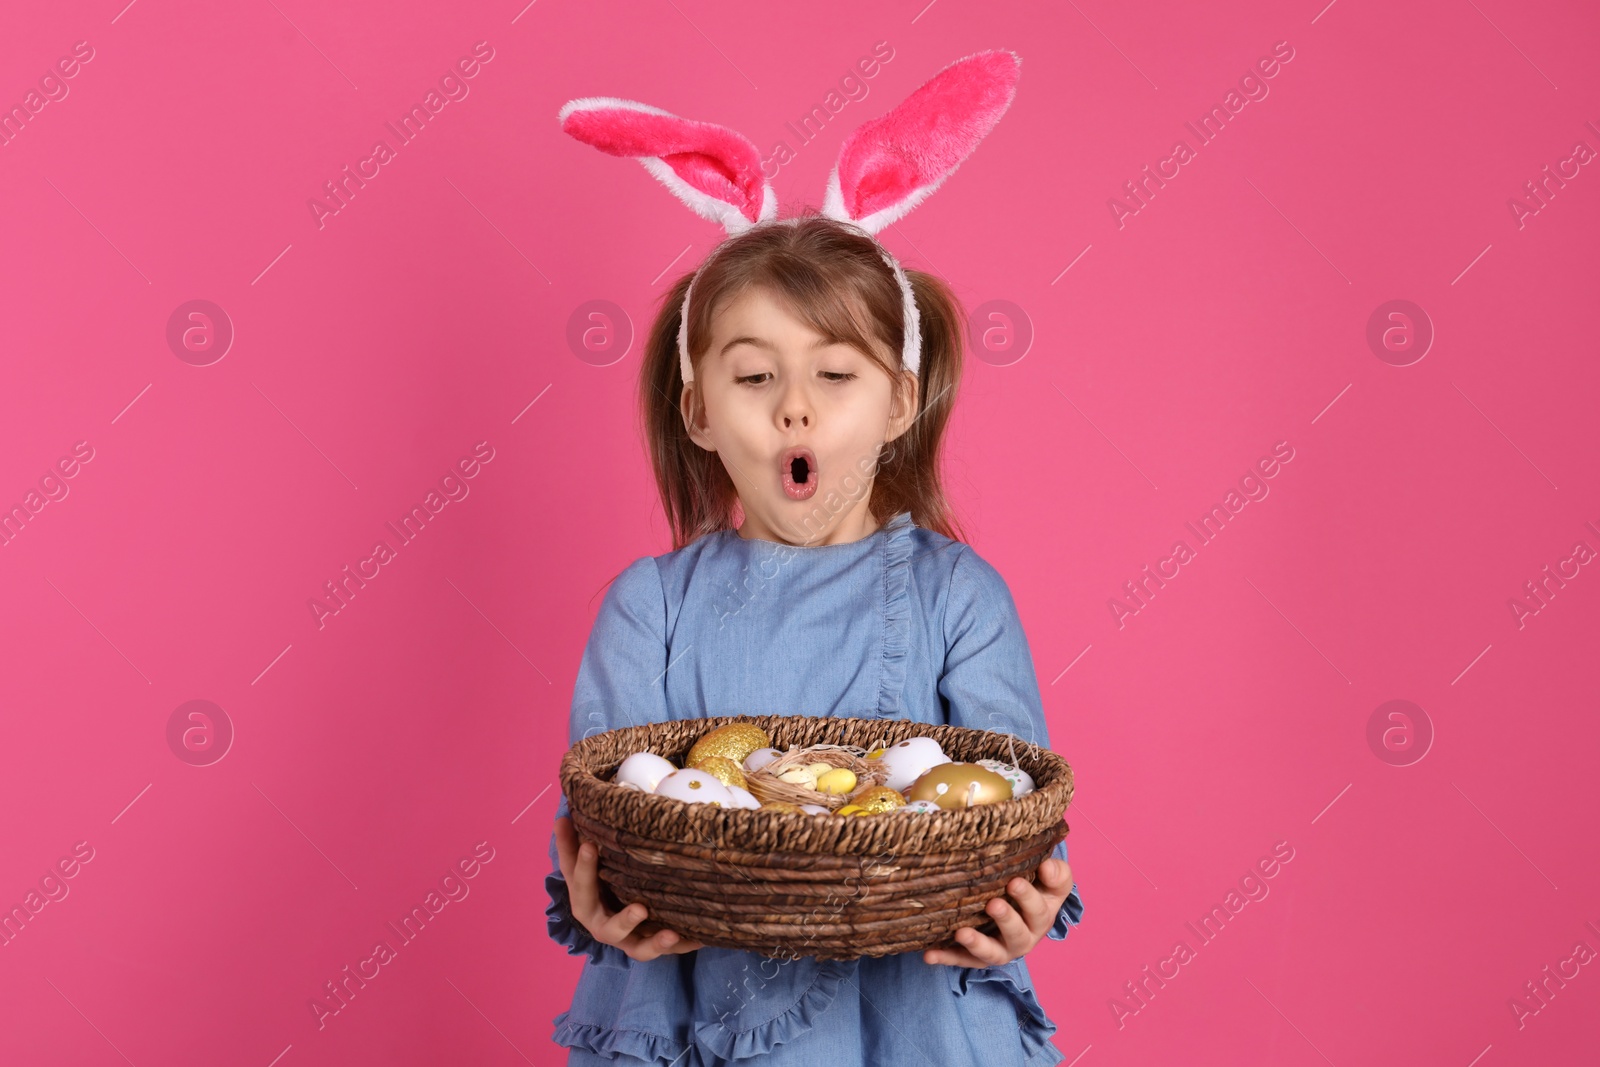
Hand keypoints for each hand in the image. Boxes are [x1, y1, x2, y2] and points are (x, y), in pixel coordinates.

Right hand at [555, 816, 703, 960]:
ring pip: (639, 949)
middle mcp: (604, 926)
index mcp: (584, 903)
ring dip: (656, 944)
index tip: (591, 845)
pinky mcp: (648, 944)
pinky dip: (683, 944)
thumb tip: (561, 816)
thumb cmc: (594, 883)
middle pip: (610, 929)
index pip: (580, 885)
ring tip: (672, 934)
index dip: (584, 867)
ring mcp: (627, 939)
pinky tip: (701, 937)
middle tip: (641, 909)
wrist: (603, 916)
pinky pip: (668, 950)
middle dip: (625, 921)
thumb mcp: (580, 865)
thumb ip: (571, 845)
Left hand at [922, 857, 1072, 967]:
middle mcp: (1024, 938)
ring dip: (977, 944)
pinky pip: (963, 960)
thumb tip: (1046, 867)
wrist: (1022, 908)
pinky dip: (946, 957)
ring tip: (961, 933)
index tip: (1014, 882)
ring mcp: (1001, 950)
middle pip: (1017, 935)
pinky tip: (929, 954)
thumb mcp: (1052, 880)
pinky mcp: (978, 957)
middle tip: (992, 904)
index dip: (1028, 898)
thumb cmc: (1036, 887)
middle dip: (1005, 920)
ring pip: (991, 954)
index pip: (1039, 909)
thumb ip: (1055, 873)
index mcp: (1042, 917)